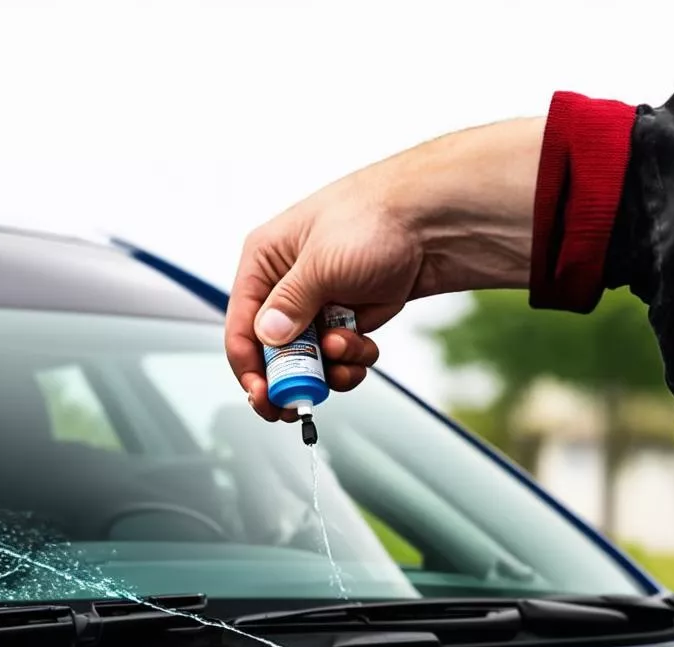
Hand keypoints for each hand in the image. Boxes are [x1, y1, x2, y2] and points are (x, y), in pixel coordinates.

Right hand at [225, 117, 544, 419]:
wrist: (432, 222)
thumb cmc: (374, 219)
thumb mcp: (322, 263)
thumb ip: (290, 305)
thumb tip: (267, 337)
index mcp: (265, 264)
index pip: (241, 327)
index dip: (249, 367)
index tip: (264, 395)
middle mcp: (286, 288)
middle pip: (272, 353)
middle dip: (291, 377)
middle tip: (300, 400)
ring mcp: (318, 306)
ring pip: (308, 362)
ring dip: (329, 369)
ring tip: (349, 351)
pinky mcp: (346, 320)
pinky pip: (338, 359)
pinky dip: (352, 361)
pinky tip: (364, 344)